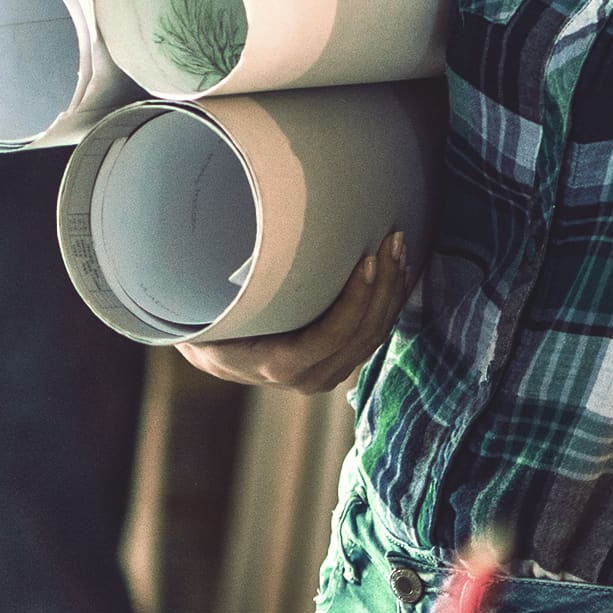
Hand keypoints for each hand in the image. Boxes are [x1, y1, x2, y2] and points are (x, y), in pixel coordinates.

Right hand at [181, 232, 411, 391]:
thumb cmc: (213, 318)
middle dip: (384, 284)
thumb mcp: (214, 306)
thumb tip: (223, 234)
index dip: (356, 299)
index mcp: (279, 365)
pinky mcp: (339, 365)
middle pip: (362, 333)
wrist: (214, 352)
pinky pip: (371, 336)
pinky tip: (394, 271)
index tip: (366, 258)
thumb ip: (233, 287)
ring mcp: (327, 375)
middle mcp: (308, 379)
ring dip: (392, 291)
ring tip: (398, 249)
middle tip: (392, 240)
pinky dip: (387, 303)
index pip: (332, 335)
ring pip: (374, 335)